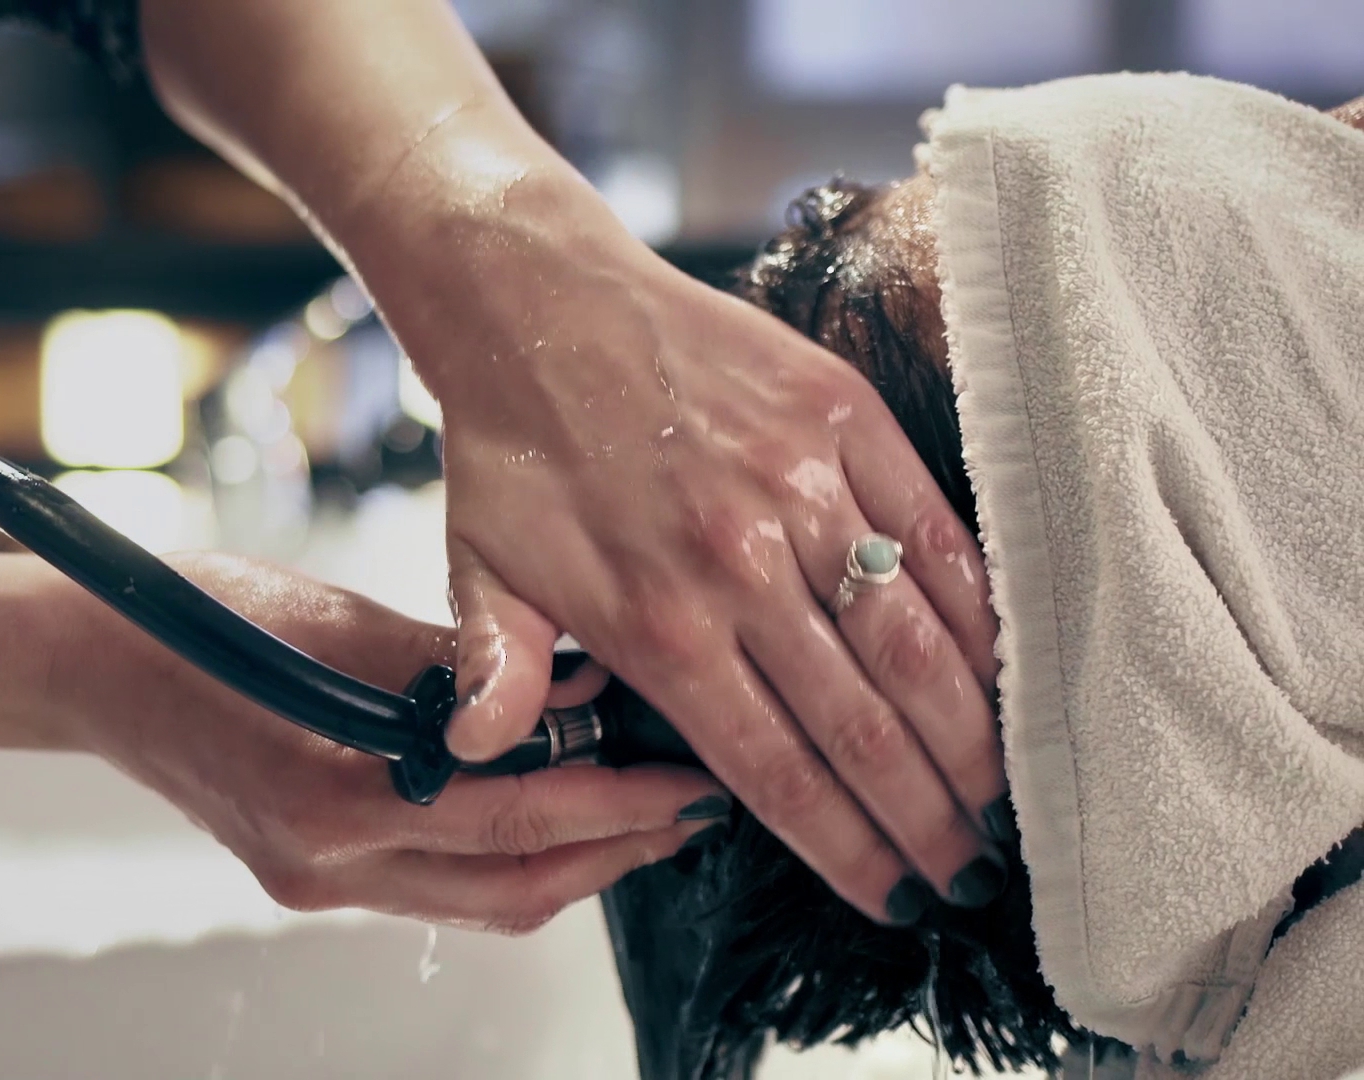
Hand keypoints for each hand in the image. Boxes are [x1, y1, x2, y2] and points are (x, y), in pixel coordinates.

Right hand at [28, 552, 726, 933]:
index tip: (687, 783)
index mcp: (335, 789)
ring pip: (479, 901)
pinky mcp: (309, 872)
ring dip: (566, 861)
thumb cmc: (194, 618)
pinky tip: (540, 806)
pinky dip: (500, 852)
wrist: (88, 661)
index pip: (514, 818)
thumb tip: (571, 679)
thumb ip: (460, 666)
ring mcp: (315, 878)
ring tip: (635, 812)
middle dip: (614, 853)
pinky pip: (434, 884)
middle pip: (512, 890)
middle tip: (686, 808)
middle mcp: (328, 858)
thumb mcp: (340, 621)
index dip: (616, 805)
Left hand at [356, 165, 1006, 924]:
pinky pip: (935, 533)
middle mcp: (740, 566)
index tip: (892, 899)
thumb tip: (474, 757)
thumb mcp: (476, 572)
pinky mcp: (843, 418)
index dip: (843, 848)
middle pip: (859, 726)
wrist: (536, 300)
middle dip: (924, 819)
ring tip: (1004, 806)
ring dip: (966, 737)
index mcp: (655, 622)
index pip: (773, 770)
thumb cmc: (511, 449)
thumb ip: (499, 674)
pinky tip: (1007, 674)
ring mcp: (803, 488)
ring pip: (911, 642)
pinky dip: (979, 612)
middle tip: (968, 878)